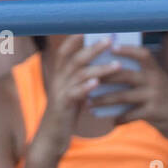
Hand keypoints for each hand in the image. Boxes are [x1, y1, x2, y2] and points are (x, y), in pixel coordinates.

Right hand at [31, 33, 113, 160]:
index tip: (91, 28)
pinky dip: (86, 87)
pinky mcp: (63, 106)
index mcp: (60, 75)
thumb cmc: (64, 118)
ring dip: (100, 68)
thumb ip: (81, 84)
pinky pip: (75, 93)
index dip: (76, 39)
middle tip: (111, 39)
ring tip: (117, 65)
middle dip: (94, 48)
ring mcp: (60, 92)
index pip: (66, 51)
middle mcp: (58, 80)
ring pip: (80, 74)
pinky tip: (98, 84)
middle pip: (76, 58)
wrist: (50, 139)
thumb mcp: (72, 97)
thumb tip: (98, 74)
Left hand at [94, 44, 167, 142]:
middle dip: (104, 78)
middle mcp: (156, 81)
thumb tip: (111, 70)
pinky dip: (120, 119)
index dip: (127, 50)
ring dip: (104, 101)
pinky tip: (112, 121)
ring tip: (90, 104)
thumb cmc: (166, 99)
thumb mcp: (158, 83)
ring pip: (124, 97)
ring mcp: (155, 97)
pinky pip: (132, 115)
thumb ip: (141, 76)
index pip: (142, 54)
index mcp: (156, 70)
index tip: (112, 47)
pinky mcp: (154, 113)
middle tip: (85, 79)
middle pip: (125, 75)